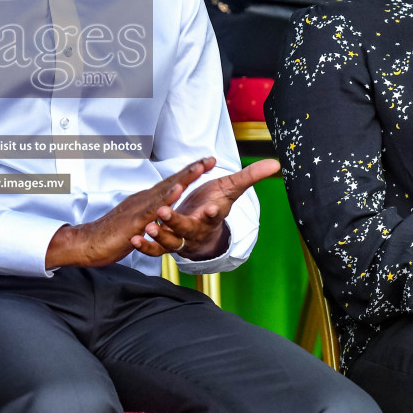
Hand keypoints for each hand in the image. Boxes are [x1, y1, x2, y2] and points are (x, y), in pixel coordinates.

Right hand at [45, 159, 213, 268]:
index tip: (206, 163)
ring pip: (165, 190)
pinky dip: (166, 198)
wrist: (88, 242)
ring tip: (199, 168)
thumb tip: (160, 211)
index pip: (171, 183)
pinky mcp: (134, 220)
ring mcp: (139, 208)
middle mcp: (144, 199)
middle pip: (172, 181)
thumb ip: (149, 215)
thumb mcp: (136, 222)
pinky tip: (177, 191)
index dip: (189, 173)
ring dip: (183, 178)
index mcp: (146, 200)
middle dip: (192, 169)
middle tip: (210, 159)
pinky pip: (152, 208)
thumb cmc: (110, 234)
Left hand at [151, 159, 278, 259]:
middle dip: (176, 221)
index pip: (214, 214)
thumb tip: (276, 162)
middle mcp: (197, 229)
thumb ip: (251, 176)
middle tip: (163, 212)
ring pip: (171, 241)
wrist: (206, 228)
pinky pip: (157, 250)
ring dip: (160, 235)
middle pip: (187, 228)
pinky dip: (147, 247)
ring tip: (149, 227)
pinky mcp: (168, 244)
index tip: (210, 208)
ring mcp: (181, 238)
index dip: (212, 212)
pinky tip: (136, 239)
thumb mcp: (232, 188)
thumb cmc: (217, 202)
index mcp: (212, 215)